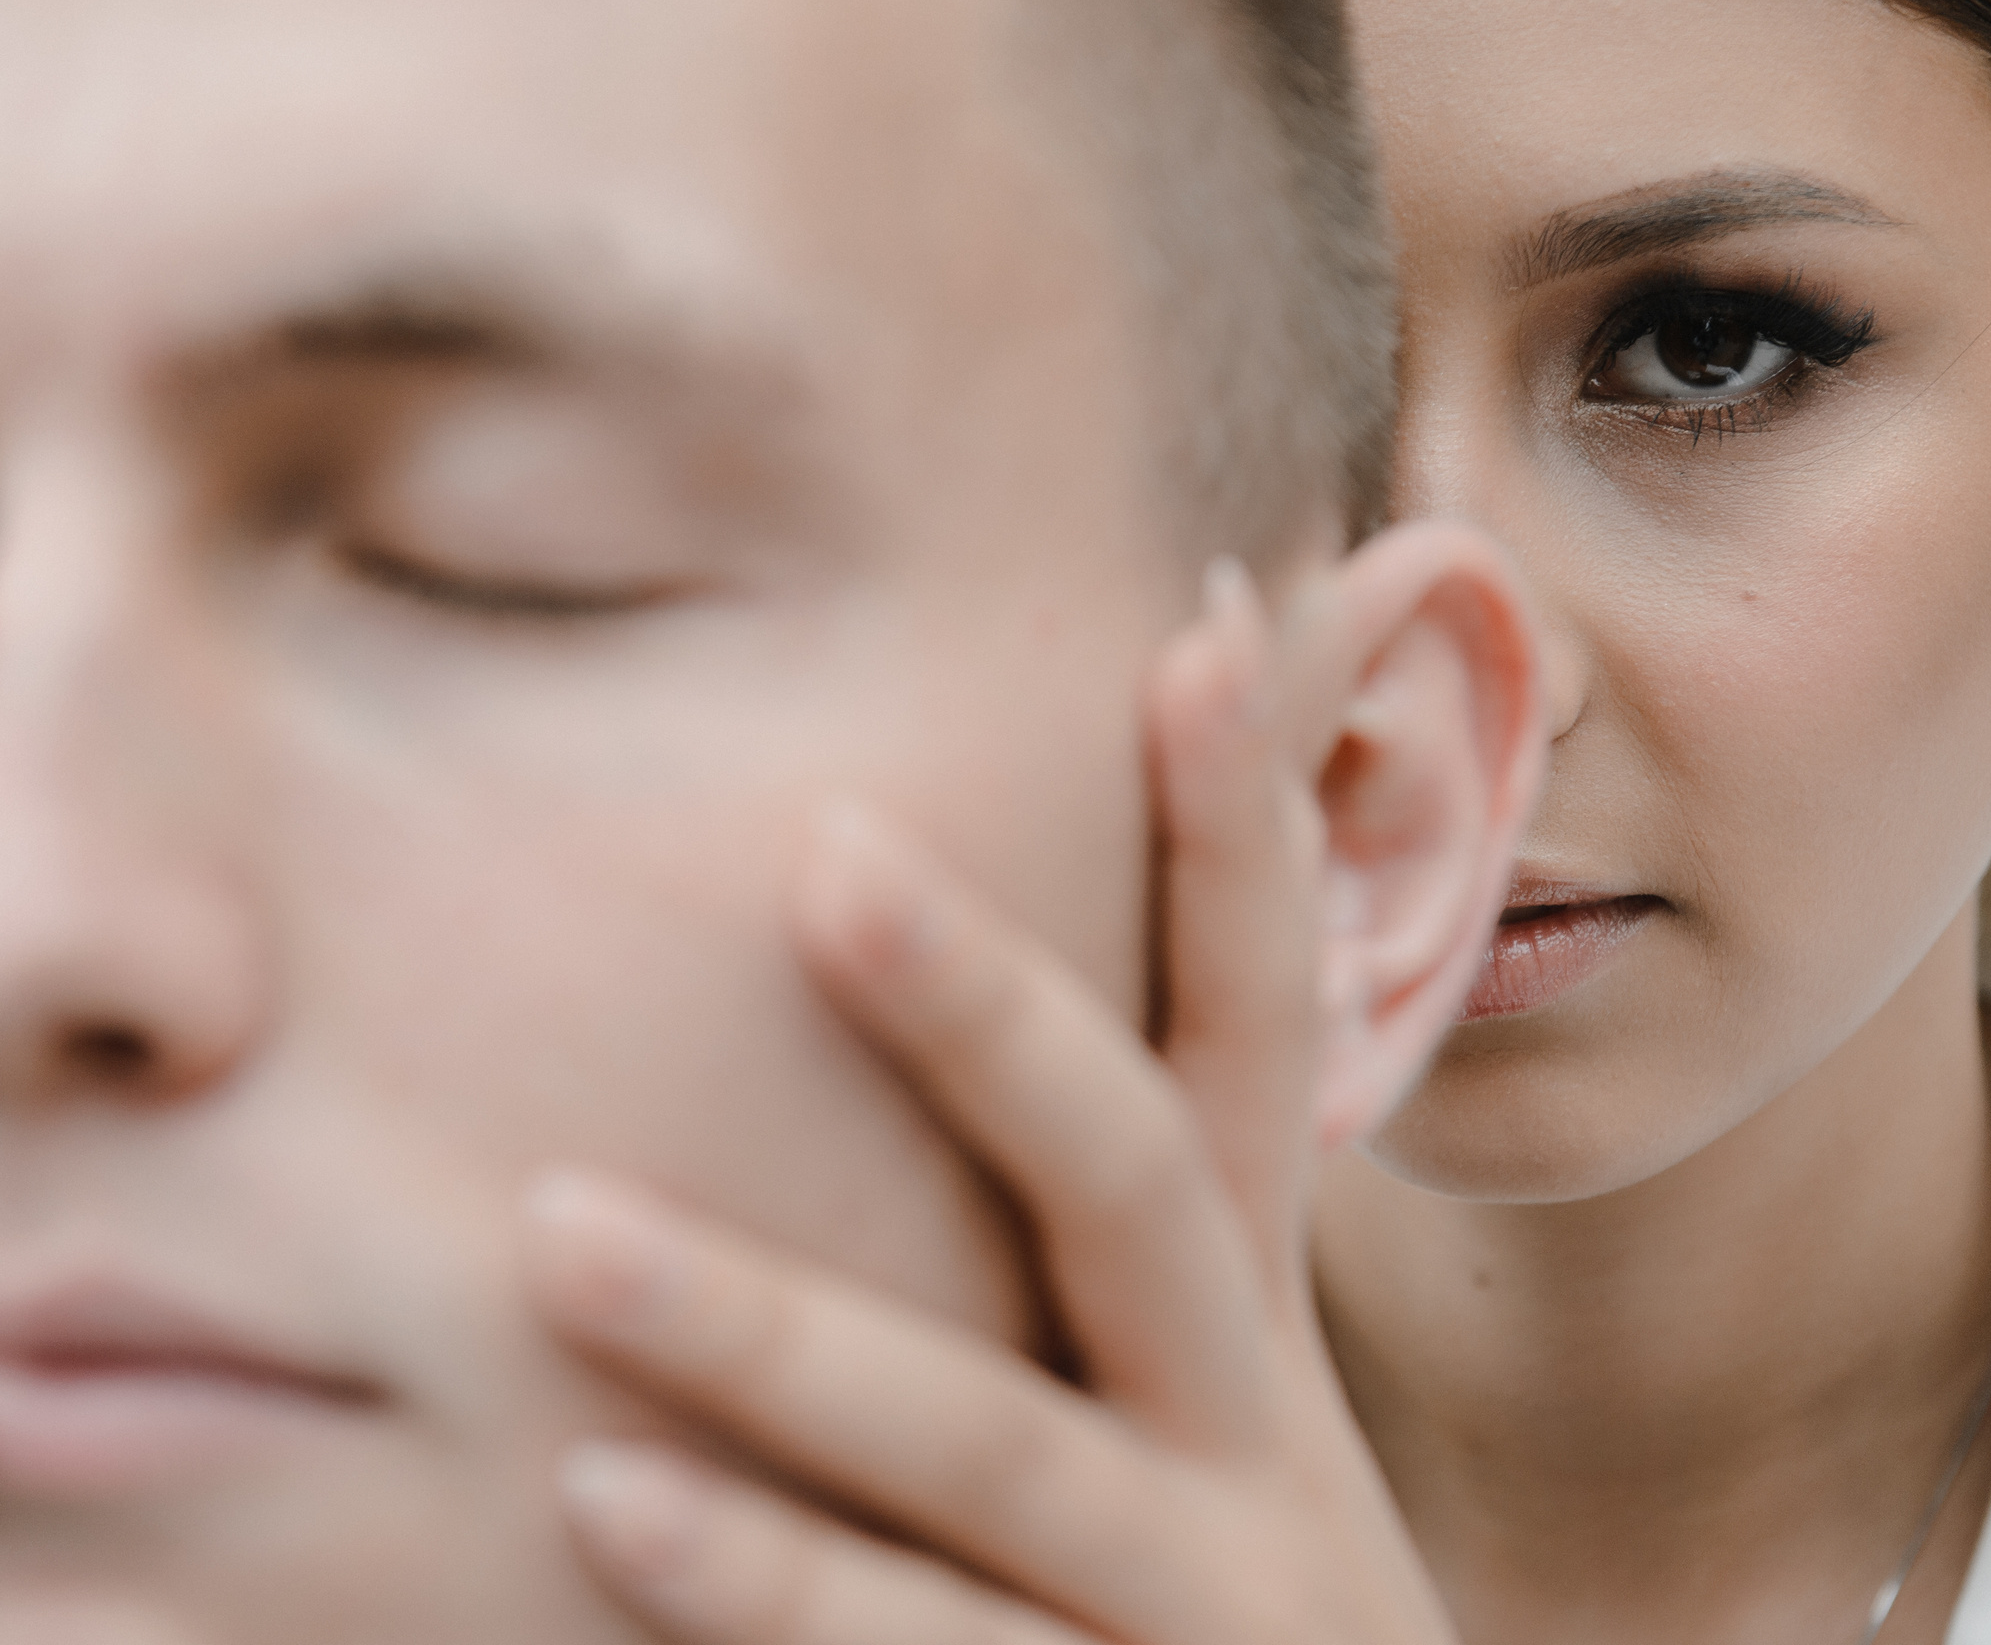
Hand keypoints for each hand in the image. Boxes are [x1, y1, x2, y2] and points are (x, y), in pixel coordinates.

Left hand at [523, 558, 1464, 1644]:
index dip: (1251, 833)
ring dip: (780, 1337)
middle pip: (1145, 1184)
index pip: (1262, 1033)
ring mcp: (1198, 1601)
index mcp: (1253, 1318)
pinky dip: (773, 1589)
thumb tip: (1019, 1034)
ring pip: (998, 1449)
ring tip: (556, 1226)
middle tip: (828, 851)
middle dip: (999, 1017)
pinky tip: (605, 1506)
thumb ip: (1149, 1240)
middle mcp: (1253, 1433)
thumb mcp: (1231, 1407)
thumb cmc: (1240, 1602)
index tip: (1210, 616)